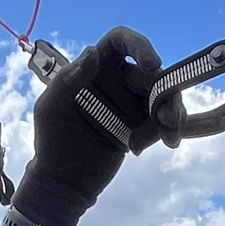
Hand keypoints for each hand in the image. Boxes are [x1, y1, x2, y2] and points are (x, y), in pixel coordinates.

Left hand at [8, 26, 163, 225]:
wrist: (65, 183)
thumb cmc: (52, 142)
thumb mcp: (51, 108)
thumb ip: (69, 80)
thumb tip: (93, 51)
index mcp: (95, 69)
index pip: (120, 42)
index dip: (139, 45)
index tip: (152, 65)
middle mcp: (117, 81)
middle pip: (152, 71)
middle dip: (164, 89)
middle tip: (166, 116)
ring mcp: (132, 104)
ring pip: (164, 94)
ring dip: (173, 111)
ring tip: (169, 135)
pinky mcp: (143, 126)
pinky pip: (164, 119)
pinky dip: (169, 129)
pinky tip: (161, 144)